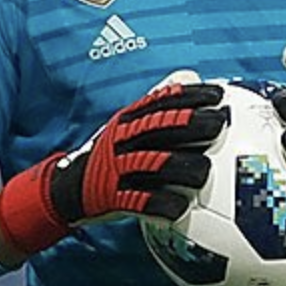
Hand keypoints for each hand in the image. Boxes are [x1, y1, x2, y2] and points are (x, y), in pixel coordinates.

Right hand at [0, 70, 226, 254]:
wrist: (67, 188)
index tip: (217, 95)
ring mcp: (116, 167)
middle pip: (160, 127)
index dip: (190, 96)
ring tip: (204, 170)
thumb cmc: (110, 156)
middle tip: (219, 124)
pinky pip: (139, 201)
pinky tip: (180, 208)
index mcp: (129, 119)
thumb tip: (192, 77)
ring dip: (180, 166)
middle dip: (191, 124)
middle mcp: (123, 139)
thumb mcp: (127, 125)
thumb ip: (157, 107)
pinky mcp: (112, 196)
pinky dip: (160, 205)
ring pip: (153, 163)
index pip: (162, 101)